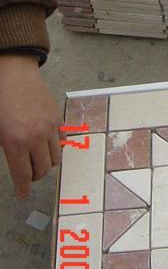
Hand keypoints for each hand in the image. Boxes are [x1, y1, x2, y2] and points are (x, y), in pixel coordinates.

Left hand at [0, 55, 60, 199]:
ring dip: (46, 163)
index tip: (22, 195)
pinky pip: (61, 140)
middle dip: (34, 177)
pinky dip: (55, 146)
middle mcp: (36, 137)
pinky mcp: (57, 117)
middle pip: (43, 170)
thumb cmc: (0, 100)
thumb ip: (5, 148)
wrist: (14, 74)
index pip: (23, 175)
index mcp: (15, 142)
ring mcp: (49, 126)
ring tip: (37, 160)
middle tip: (27, 175)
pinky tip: (45, 144)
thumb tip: (15, 164)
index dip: (23, 188)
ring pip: (55, 157)